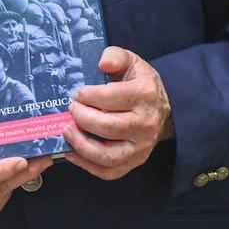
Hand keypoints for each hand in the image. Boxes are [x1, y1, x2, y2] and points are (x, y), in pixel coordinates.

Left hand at [62, 46, 172, 180]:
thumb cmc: (139, 83)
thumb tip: (102, 63)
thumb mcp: (131, 62)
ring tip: (66, 130)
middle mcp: (145, 124)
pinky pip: (109, 172)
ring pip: (107, 155)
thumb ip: (115, 56)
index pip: (110, 97)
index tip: (77, 93)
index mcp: (144, 95)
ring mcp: (141, 147)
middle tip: (70, 109)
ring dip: (81, 145)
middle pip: (107, 127)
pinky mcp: (134, 162)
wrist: (162, 108)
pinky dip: (87, 165)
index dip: (88, 95)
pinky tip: (72, 151)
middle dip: (81, 118)